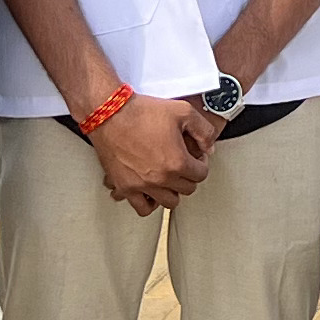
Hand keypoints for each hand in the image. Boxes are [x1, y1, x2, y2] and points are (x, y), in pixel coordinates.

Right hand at [86, 95, 214, 212]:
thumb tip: (209, 147)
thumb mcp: (183, 111)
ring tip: (169, 177)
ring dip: (172, 190)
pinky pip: (142, 208)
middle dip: (188, 176)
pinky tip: (151, 190)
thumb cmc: (142, 111)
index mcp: (177, 162)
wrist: (109, 113)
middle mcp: (160, 178)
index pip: (201, 175)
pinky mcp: (125, 187)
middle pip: (187, 189)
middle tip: (183, 164)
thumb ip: (204, 130)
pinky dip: (149, 202)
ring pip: (168, 202)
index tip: (196, 156)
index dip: (202, 163)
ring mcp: (142, 185)